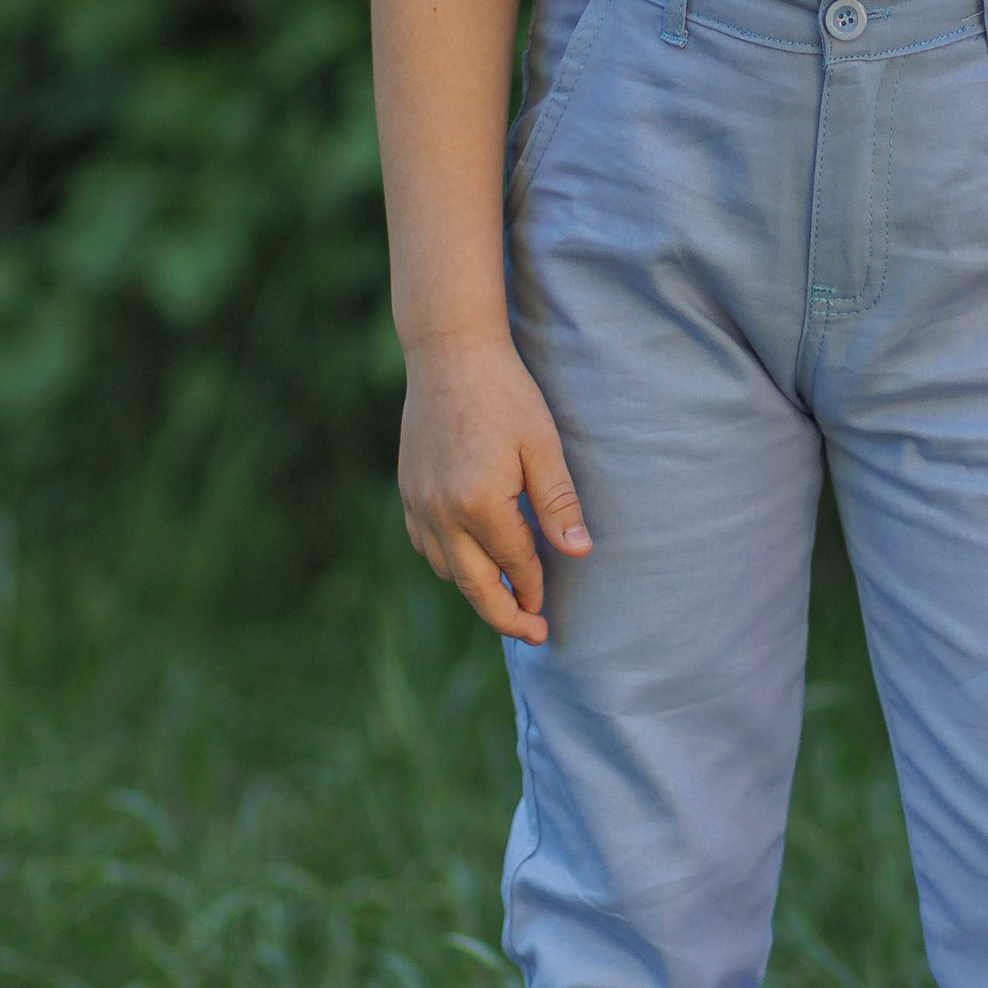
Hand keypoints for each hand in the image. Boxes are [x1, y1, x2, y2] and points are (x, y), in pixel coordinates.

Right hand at [397, 336, 589, 643]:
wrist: (449, 354)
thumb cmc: (505, 394)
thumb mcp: (543, 446)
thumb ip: (558, 504)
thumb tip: (580, 553)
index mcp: (479, 504)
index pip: (513, 565)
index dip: (535, 590)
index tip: (549, 611)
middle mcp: (441, 512)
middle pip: (474, 585)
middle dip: (505, 615)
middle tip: (532, 634)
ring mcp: (418, 504)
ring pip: (447, 570)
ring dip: (476, 589)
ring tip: (506, 596)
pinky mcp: (407, 492)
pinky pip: (425, 546)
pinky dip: (450, 563)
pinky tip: (471, 560)